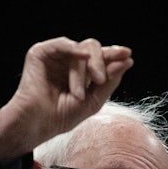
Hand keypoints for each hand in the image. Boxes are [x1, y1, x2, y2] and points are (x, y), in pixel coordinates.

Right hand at [0, 37, 133, 160]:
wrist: (39, 124)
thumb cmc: (63, 116)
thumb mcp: (94, 100)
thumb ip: (110, 81)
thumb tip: (127, 61)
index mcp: (83, 71)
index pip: (102, 57)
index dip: (114, 55)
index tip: (128, 56)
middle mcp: (70, 61)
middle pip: (93, 48)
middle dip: (101, 63)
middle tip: (99, 80)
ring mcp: (55, 56)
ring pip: (80, 50)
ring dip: (82, 72)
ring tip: (78, 94)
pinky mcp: (40, 54)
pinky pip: (61, 44)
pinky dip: (73, 48)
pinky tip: (82, 55)